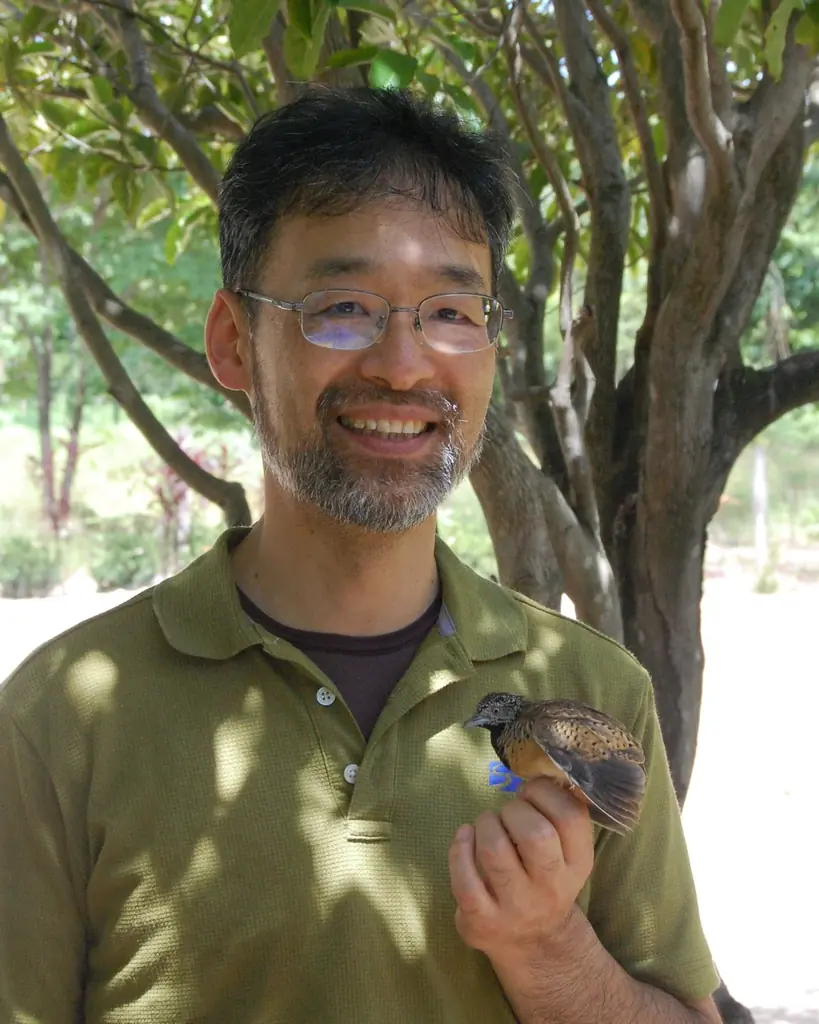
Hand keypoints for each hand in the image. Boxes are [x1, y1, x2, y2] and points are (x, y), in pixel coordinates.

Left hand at [448, 778, 594, 963]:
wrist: (535, 944)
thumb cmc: (545, 877)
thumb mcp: (567, 851)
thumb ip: (561, 812)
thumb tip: (545, 770)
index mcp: (577, 862)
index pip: (570, 816)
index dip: (545, 792)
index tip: (530, 792)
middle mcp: (551, 887)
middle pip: (534, 833)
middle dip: (514, 810)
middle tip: (509, 814)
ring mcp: (515, 906)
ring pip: (495, 849)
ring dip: (485, 823)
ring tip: (487, 825)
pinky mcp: (481, 920)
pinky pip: (464, 878)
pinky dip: (459, 848)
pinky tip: (464, 837)